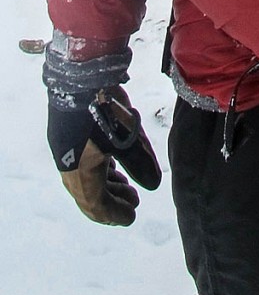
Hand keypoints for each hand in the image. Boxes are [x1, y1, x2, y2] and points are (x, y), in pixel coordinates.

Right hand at [48, 85, 160, 225]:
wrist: (81, 78)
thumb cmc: (105, 112)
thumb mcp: (128, 141)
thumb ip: (141, 165)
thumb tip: (153, 185)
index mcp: (81, 175)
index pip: (96, 206)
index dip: (115, 214)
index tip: (132, 216)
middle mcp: (70, 167)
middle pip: (89, 196)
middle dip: (111, 203)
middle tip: (132, 203)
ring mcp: (68, 152)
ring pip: (86, 180)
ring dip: (107, 186)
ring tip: (127, 186)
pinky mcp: (70, 137)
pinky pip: (83, 164)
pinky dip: (99, 170)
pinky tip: (114, 164)